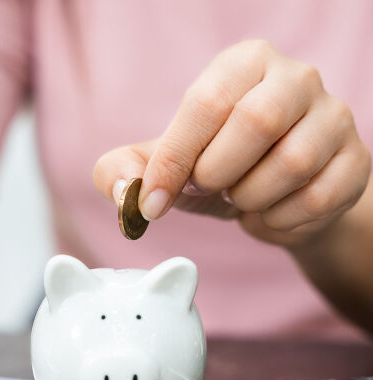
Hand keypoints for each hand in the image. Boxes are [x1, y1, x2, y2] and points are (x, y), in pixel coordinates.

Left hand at [94, 40, 370, 246]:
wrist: (277, 197)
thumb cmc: (218, 171)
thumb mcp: (168, 165)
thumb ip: (127, 169)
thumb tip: (124, 189)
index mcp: (243, 65)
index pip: (206, 102)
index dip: (174, 160)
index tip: (153, 202)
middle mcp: (296, 78)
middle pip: (256, 122)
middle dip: (218, 175)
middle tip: (209, 190)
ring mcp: (335, 118)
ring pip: (293, 163)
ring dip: (250, 199)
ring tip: (241, 199)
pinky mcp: (356, 161)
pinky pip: (318, 199)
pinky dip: (280, 221)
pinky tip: (269, 213)